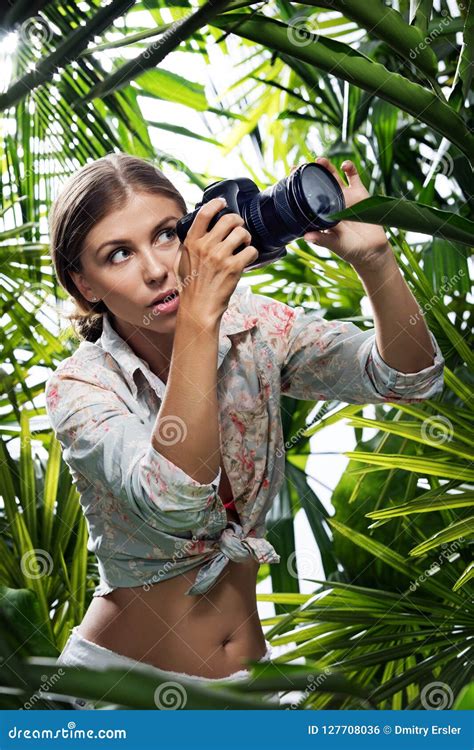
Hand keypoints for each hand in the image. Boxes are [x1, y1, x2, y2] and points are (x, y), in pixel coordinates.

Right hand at [174, 198, 257, 324]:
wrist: (198, 308)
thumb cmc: (190, 288)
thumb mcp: (181, 262)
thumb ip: (188, 246)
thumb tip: (195, 233)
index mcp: (192, 243)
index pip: (205, 214)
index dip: (216, 204)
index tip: (223, 203)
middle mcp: (206, 246)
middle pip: (229, 219)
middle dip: (237, 221)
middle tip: (239, 228)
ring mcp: (220, 256)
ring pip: (242, 233)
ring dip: (246, 237)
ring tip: (243, 245)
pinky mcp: (234, 267)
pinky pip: (251, 250)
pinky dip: (252, 253)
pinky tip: (247, 259)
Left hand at [293, 157, 392, 271]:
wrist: (372, 251)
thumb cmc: (350, 250)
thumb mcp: (335, 245)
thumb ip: (322, 239)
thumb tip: (306, 236)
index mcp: (323, 214)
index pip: (308, 197)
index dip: (300, 186)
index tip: (291, 174)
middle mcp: (332, 203)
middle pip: (320, 184)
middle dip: (312, 173)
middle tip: (303, 163)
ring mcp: (346, 197)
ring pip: (334, 177)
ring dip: (328, 167)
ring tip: (320, 160)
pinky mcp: (360, 194)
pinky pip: (354, 178)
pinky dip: (350, 169)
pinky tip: (345, 165)